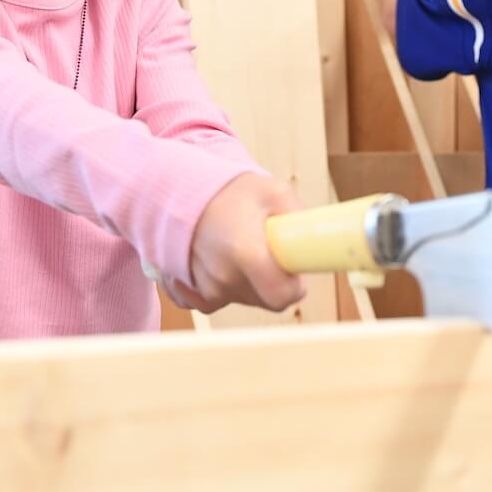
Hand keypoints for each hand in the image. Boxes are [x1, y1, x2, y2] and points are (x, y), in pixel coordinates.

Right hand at [173, 173, 307, 313]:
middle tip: (265, 251)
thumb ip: (298, 217)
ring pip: (243, 300)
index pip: (281, 297)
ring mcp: (201, 288)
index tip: (292, 270)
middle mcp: (221, 276)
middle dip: (272, 281)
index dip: (294, 286)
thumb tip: (316, 241)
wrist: (175, 190)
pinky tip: (222, 261)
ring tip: (239, 249)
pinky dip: (224, 287)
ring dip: (248, 283)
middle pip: (265, 301)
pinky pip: (217, 301)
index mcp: (244, 252)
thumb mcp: (273, 191)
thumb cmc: (228, 191)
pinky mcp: (186, 293)